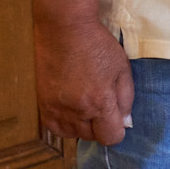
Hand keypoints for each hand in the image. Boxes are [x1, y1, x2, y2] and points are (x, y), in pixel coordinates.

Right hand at [35, 18, 132, 144]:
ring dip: (82, 126)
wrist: (64, 30)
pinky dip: (64, 124)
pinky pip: (55, 128)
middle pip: (92, 137)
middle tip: (101, 104)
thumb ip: (126, 98)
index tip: (116, 119)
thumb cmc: (97, 45)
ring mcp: (57, 109)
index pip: (110, 137)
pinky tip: (70, 109)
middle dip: (100, 126)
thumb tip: (124, 121)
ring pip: (73, 135)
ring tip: (85, 104)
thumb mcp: (122, 68)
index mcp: (100, 102)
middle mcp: (77, 111)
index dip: (117, 131)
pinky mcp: (43, 105)